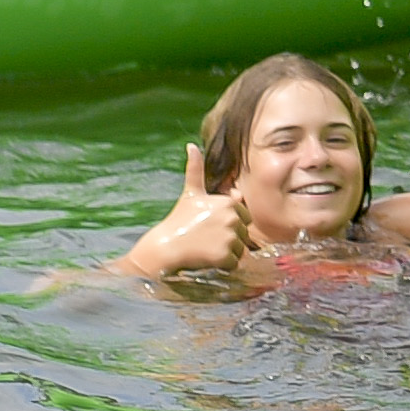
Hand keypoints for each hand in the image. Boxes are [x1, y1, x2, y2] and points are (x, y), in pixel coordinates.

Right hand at [115, 143, 256, 280]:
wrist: (165, 246)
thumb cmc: (179, 220)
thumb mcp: (191, 193)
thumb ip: (195, 169)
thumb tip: (191, 145)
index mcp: (228, 202)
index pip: (243, 217)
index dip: (228, 224)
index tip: (210, 226)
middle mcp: (232, 218)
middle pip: (243, 234)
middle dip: (229, 239)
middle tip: (207, 238)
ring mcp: (229, 237)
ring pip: (240, 250)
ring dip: (226, 252)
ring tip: (206, 248)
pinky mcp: (225, 256)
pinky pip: (234, 263)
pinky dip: (223, 265)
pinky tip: (208, 259)